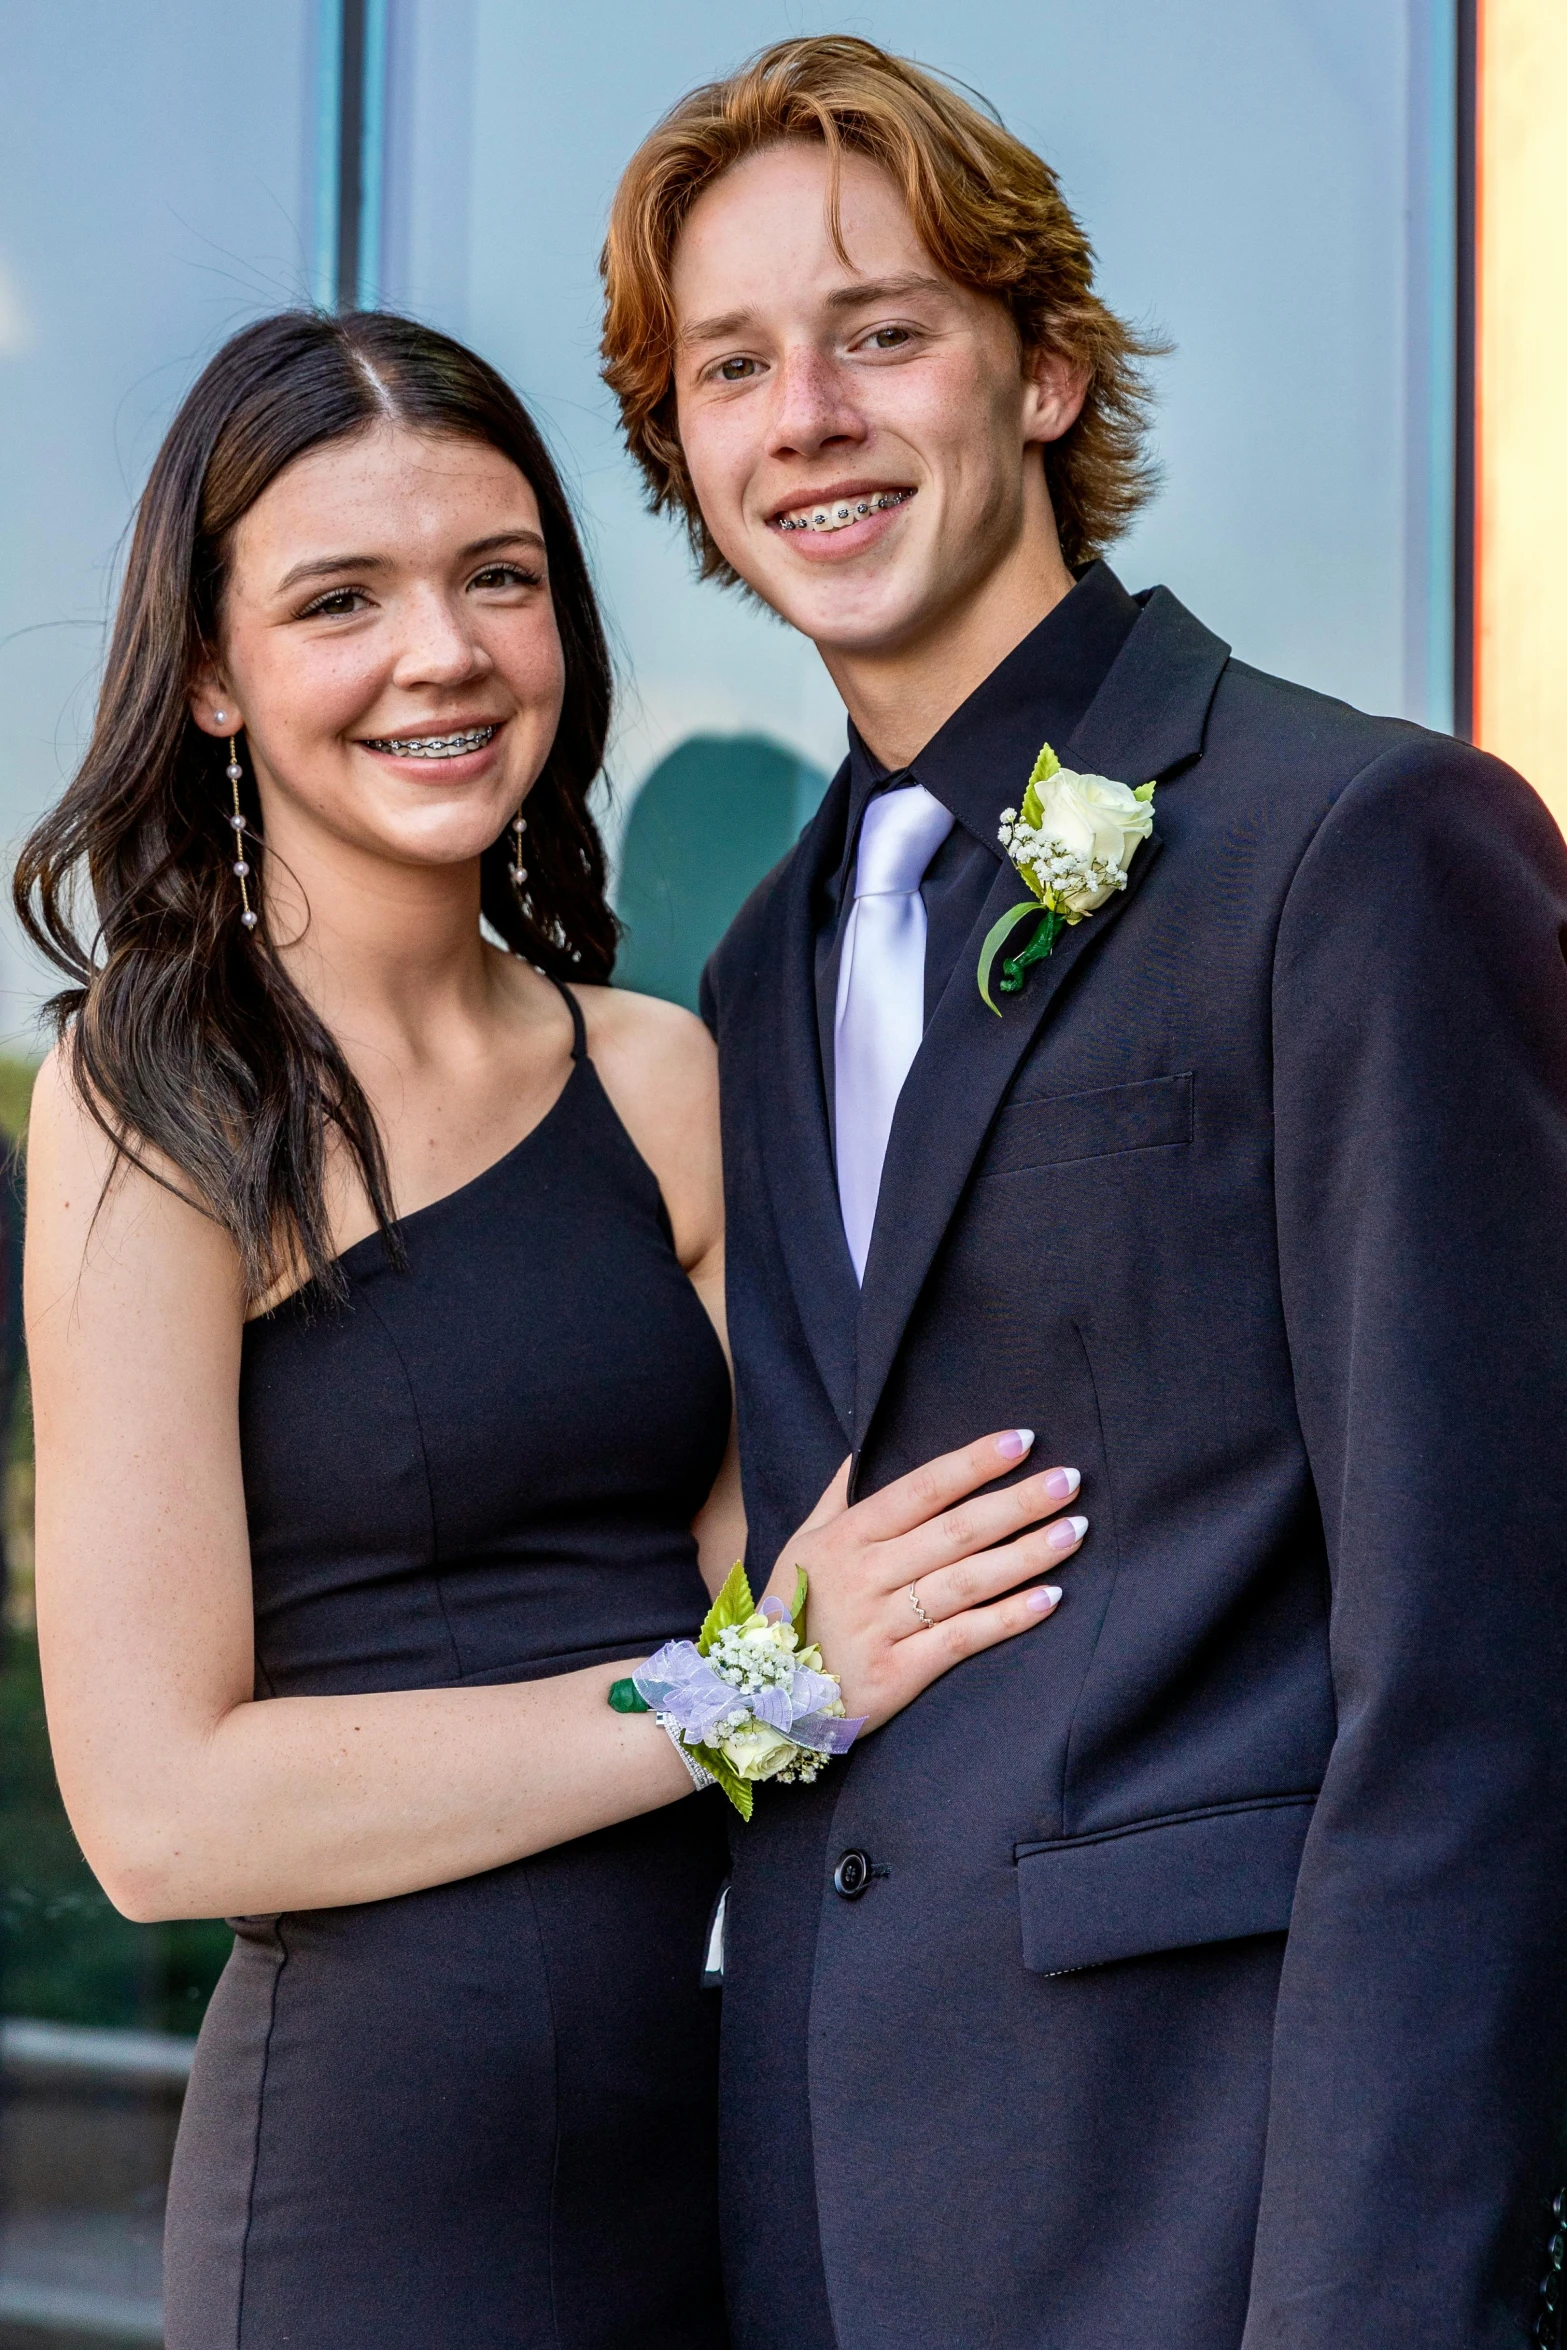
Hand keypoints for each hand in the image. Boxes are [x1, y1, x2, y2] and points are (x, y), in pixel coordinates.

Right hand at [772, 1431, 1084, 1733]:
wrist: (757, 1698)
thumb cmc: (789, 1609)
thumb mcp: (801, 1543)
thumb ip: (837, 1495)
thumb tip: (864, 1445)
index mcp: (847, 1537)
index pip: (921, 1489)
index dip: (972, 1463)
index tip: (1022, 1440)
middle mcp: (866, 1576)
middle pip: (955, 1532)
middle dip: (1017, 1503)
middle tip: (1070, 1481)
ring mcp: (881, 1626)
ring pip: (964, 1583)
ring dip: (1025, 1555)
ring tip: (1074, 1532)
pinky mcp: (896, 1674)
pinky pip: (961, 1640)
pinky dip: (1007, 1619)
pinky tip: (1049, 1599)